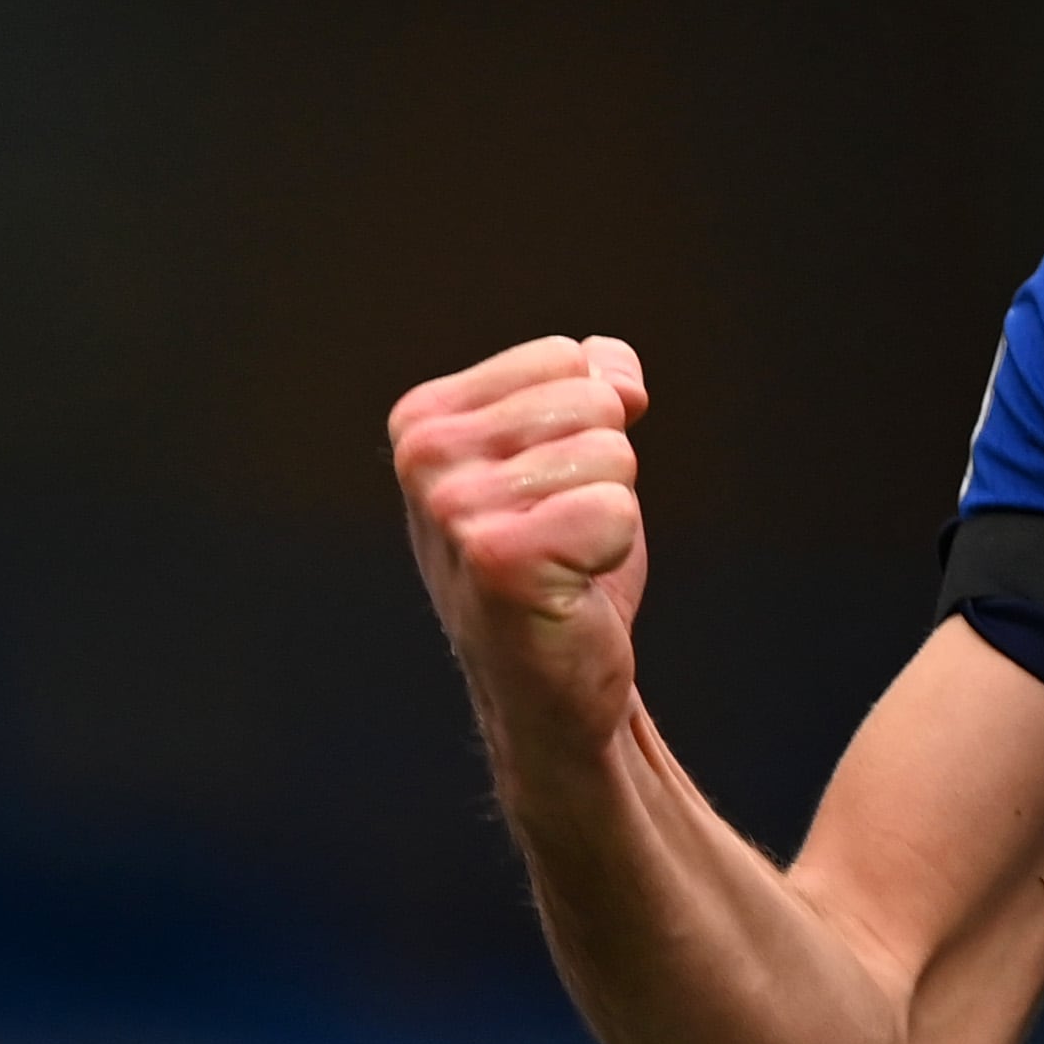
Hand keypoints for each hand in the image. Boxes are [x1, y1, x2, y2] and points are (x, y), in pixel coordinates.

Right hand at [388, 334, 651, 764]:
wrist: (549, 685)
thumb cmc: (560, 563)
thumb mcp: (569, 453)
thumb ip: (594, 385)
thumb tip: (620, 374)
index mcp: (425, 417)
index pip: (567, 358)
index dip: (589, 423)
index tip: (550, 488)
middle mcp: (424, 454)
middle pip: (593, 400)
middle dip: (605, 467)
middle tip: (563, 532)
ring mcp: (452, 507)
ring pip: (612, 452)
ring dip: (609, 510)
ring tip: (564, 557)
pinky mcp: (498, 559)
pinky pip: (616, 508)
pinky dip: (613, 549)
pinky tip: (571, 586)